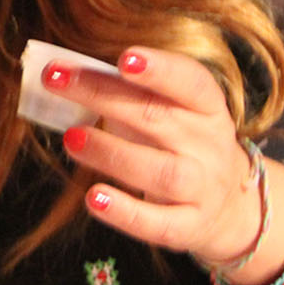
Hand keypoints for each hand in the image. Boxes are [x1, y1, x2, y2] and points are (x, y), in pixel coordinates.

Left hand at [44, 46, 260, 263]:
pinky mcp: (188, 227)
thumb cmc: (180, 145)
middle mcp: (209, 145)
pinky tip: (94, 198)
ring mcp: (202, 188)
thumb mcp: (171, 113)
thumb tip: (65, 75)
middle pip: (157, 117)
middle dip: (101, 94)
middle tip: (54, 79)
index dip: (160, 69)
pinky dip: (126, 212)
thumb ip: (128, 94)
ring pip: (160, 171)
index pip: (191, 81)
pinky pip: (157, 223)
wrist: (228, 209)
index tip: (124, 57)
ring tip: (71, 139)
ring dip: (111, 153)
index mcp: (207, 107)